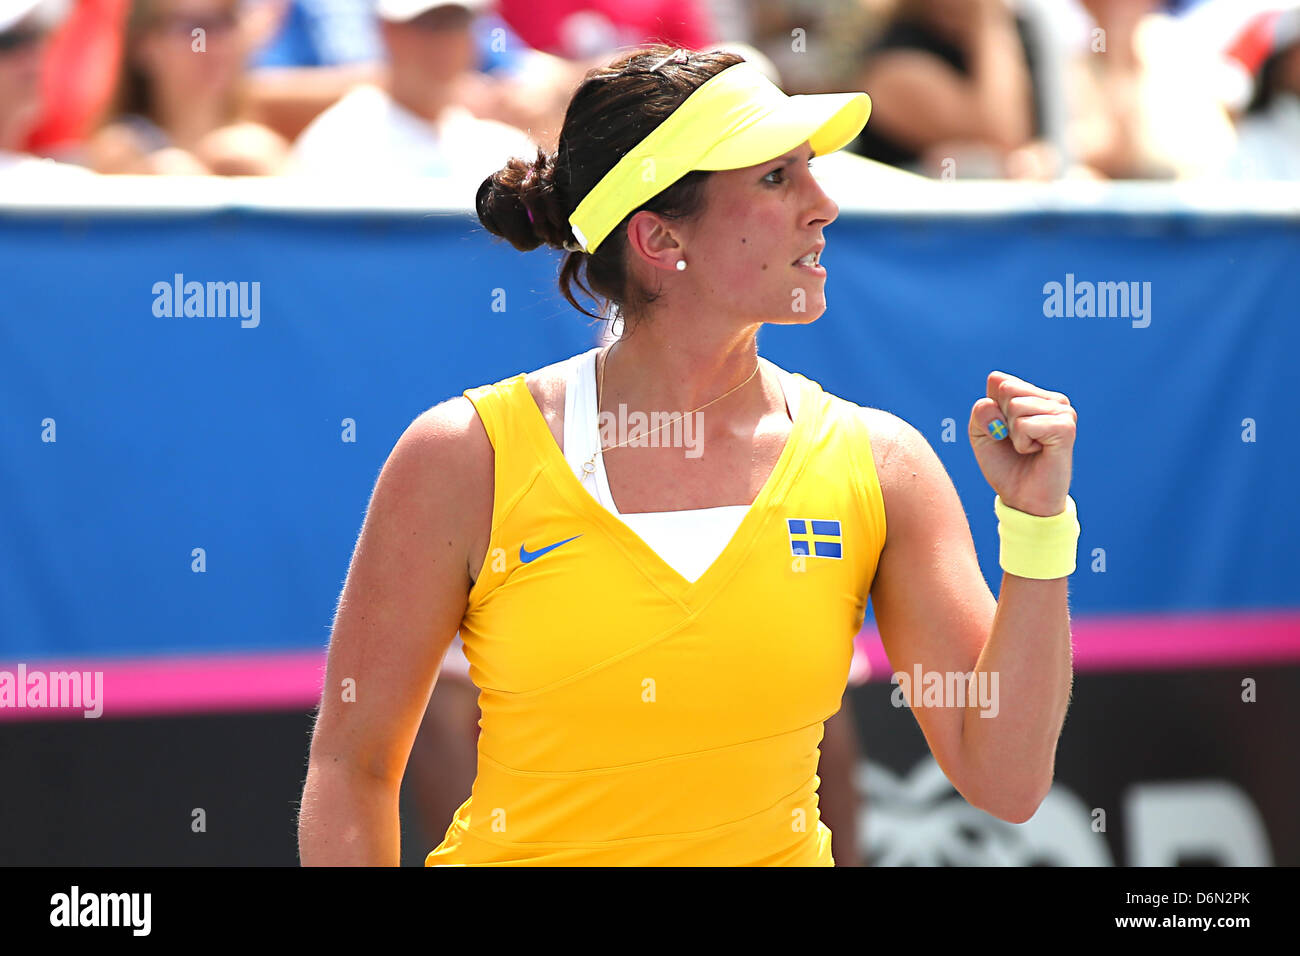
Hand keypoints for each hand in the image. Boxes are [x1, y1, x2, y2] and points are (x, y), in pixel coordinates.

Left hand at [968, 371, 1075, 516]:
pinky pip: (1024, 424)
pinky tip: (1037, 451)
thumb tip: (997, 400)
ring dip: (1012, 434)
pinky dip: (1022, 443)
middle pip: (1006, 389)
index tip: (1001, 431)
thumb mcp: (980, 433)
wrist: (1023, 498)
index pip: (997, 380)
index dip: (989, 410)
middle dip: (1000, 420)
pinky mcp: (1066, 427)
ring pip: (1015, 406)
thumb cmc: (1004, 464)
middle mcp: (1051, 398)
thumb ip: (981, 410)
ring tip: (1028, 447)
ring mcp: (1063, 410)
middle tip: (1016, 441)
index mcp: (1033, 394)